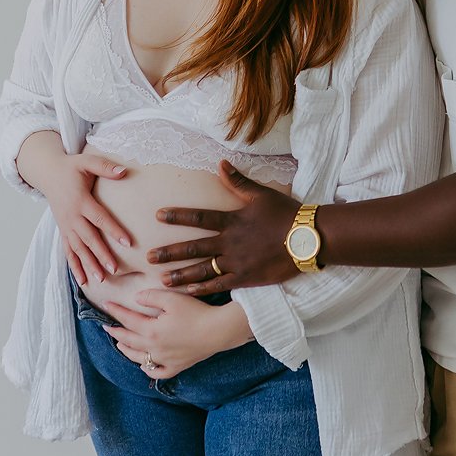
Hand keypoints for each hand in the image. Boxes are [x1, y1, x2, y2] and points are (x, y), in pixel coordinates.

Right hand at [16, 133, 131, 286]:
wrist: (48, 173)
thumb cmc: (71, 167)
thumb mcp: (87, 162)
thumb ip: (105, 167)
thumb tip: (124, 171)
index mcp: (80, 201)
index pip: (100, 218)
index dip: (114, 230)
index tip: (128, 243)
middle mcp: (72, 217)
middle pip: (89, 238)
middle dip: (101, 254)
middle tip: (116, 269)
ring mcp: (66, 226)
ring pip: (78, 249)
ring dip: (89, 265)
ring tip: (101, 279)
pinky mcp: (62, 231)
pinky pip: (68, 251)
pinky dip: (74, 266)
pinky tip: (83, 281)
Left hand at [102, 289, 252, 378]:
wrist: (217, 331)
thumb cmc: (196, 312)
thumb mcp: (173, 298)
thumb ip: (151, 297)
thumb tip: (135, 298)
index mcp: (151, 330)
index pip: (127, 319)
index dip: (115, 311)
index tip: (106, 304)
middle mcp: (154, 348)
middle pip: (128, 340)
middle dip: (115, 332)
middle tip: (106, 326)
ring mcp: (164, 360)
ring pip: (138, 358)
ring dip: (126, 350)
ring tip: (119, 344)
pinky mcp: (176, 366)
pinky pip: (156, 372)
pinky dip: (147, 369)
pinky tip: (144, 365)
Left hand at [148, 163, 301, 290]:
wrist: (307, 238)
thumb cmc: (285, 214)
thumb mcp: (261, 194)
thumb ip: (238, 181)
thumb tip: (221, 163)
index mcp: (233, 220)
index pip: (199, 218)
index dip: (178, 216)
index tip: (158, 216)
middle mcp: (230, 243)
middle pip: (194, 248)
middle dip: (170, 253)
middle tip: (148, 257)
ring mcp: (236, 263)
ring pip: (202, 271)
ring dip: (180, 275)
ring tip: (161, 280)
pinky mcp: (245, 278)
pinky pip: (218, 286)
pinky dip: (202, 289)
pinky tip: (187, 292)